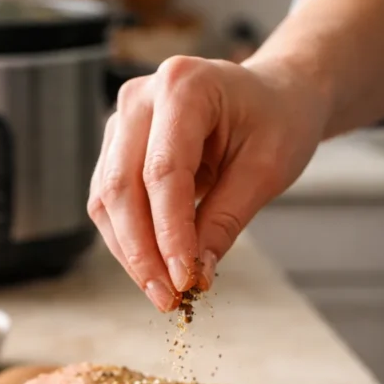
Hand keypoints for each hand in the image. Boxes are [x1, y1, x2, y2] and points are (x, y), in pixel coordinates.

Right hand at [87, 56, 327, 311]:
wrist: (273, 97)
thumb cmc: (277, 121)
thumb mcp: (266, 170)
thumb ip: (224, 221)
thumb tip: (192, 275)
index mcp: (184, 85)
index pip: (163, 172)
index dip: (169, 233)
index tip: (183, 280)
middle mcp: (140, 99)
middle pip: (121, 186)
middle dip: (142, 252)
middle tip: (167, 298)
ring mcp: (121, 123)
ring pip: (107, 200)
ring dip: (130, 253)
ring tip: (163, 291)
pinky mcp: (116, 150)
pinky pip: (109, 204)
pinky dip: (128, 242)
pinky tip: (154, 269)